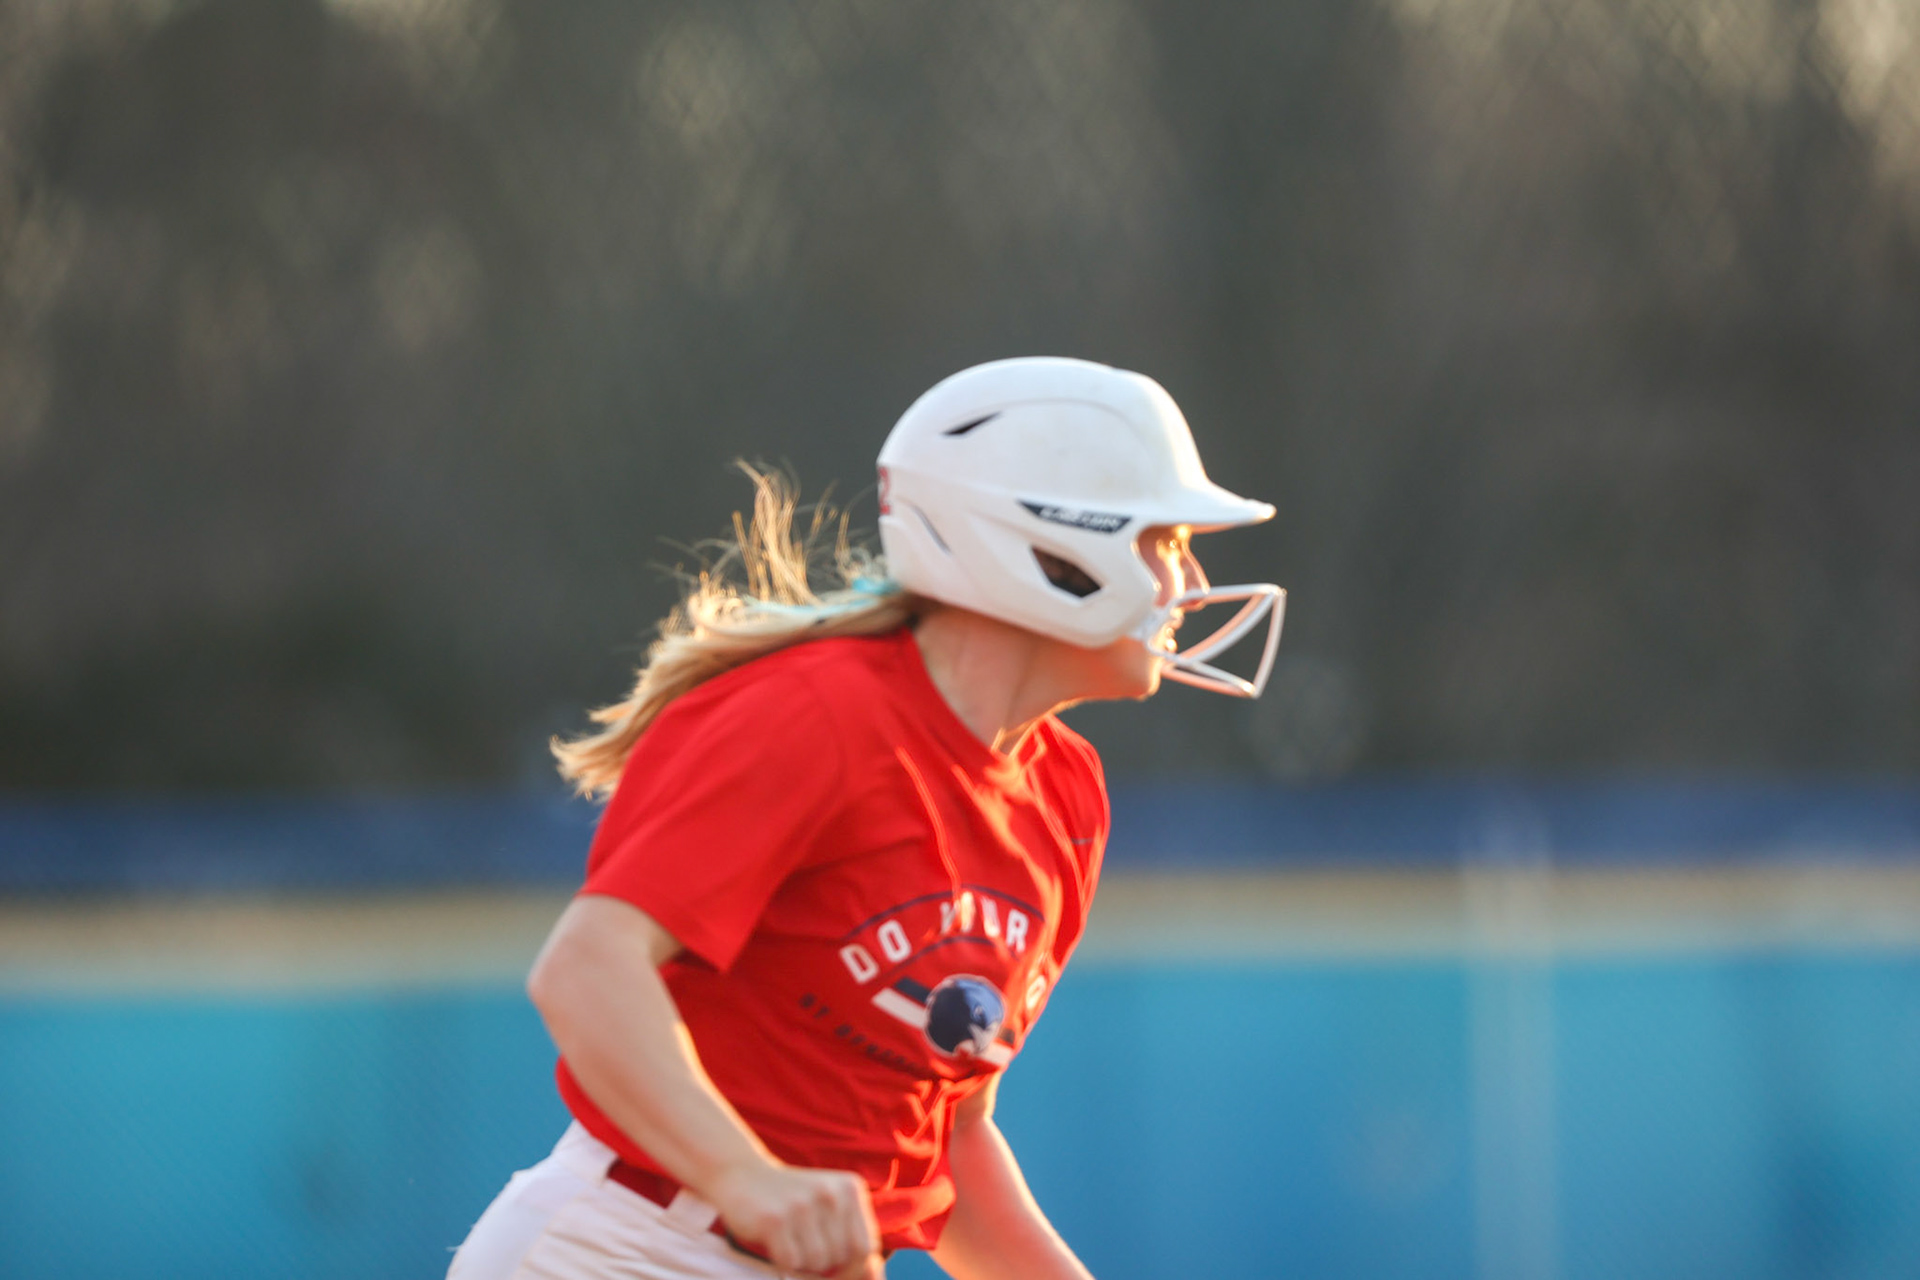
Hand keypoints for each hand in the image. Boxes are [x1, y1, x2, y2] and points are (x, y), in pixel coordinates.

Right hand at [705, 1159, 882, 1277]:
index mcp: (850, 1189)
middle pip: (842, 1258)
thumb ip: (852, 1240)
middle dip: (825, 1266)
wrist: (742, 1174)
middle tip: (803, 1246)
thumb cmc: (791, 1202)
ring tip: (790, 1241)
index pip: (866, 1247)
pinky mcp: (775, 1219)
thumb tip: (875, 1272)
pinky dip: (783, 1263)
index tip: (832, 1264)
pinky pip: (791, 1263)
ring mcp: (803, 1205)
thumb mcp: (828, 1208)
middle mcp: (831, 1194)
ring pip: (818, 1264)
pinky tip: (775, 1242)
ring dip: (803, 1264)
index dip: (852, 1266)